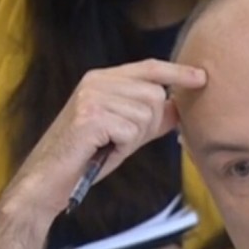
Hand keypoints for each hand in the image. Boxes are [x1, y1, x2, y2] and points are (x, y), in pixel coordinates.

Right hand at [6, 59, 207, 218]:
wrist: (48, 180)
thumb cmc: (84, 158)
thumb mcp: (123, 134)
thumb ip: (149, 119)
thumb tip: (179, 107)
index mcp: (102, 79)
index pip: (149, 68)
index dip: (177, 72)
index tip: (201, 78)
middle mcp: (96, 82)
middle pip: (154, 95)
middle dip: (149, 125)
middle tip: (122, 141)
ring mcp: (92, 97)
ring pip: (145, 115)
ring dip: (133, 139)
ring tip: (108, 146)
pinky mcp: (90, 117)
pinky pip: (131, 131)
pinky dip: (122, 147)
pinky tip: (103, 150)